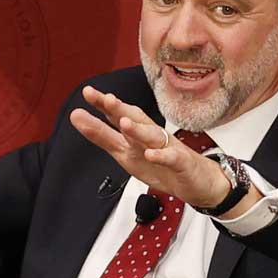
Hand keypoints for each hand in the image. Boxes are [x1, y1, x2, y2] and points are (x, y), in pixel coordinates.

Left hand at [67, 87, 235, 213]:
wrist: (200, 183)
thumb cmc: (163, 165)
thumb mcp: (125, 153)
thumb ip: (102, 135)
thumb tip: (76, 116)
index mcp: (137, 134)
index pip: (119, 115)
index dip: (104, 105)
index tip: (88, 93)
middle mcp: (152, 136)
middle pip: (136, 119)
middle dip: (120, 109)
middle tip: (105, 98)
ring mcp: (168, 148)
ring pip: (153, 136)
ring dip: (138, 129)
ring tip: (124, 123)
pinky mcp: (182, 164)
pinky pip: (172, 158)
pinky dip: (162, 155)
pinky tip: (151, 153)